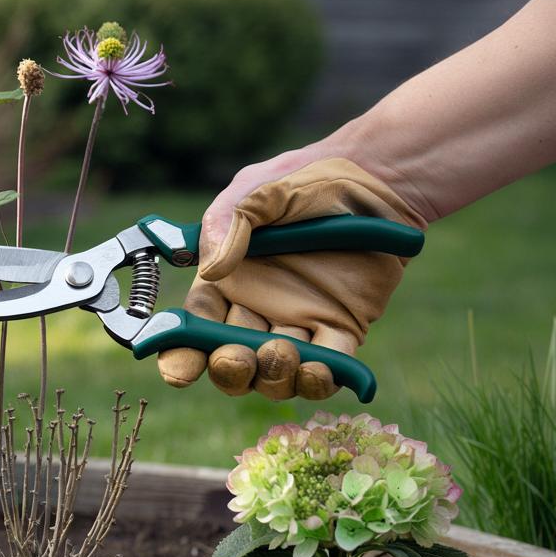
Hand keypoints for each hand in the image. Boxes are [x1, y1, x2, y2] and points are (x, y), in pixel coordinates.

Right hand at [157, 156, 426, 399]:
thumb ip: (230, 223)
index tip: (179, 370)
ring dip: (273, 376)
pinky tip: (317, 370)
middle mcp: (257, 307)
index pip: (197, 326)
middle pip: (232, 359)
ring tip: (282, 353)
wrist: (377, 177)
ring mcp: (299, 321)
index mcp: (228, 280)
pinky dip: (321, 379)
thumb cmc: (308, 178)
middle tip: (238, 358)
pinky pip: (327, 364)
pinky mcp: (343, 327)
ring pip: (276, 370)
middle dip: (229, 369)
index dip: (183, 354)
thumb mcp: (260, 190)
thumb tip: (213, 268)